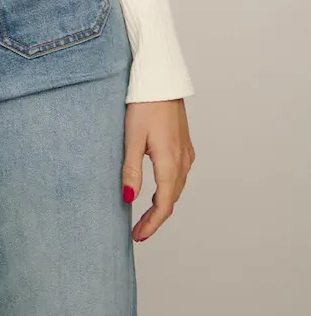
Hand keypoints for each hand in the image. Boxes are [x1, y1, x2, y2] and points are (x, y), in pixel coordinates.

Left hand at [121, 98, 194, 242]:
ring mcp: (186, 152)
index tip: (137, 237)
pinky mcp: (184, 144)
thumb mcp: (132, 137)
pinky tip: (157, 188)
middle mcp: (183, 161)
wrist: (161, 79)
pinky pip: (179, 175)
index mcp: (170, 163)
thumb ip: (131, 169)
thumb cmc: (144, 104)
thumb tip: (129, 198)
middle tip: (138, 231)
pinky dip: (168, 188)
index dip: (151, 224)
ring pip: (176, 188)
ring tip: (145, 215)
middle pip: (171, 200)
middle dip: (155, 218)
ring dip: (162, 204)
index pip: (163, 205)